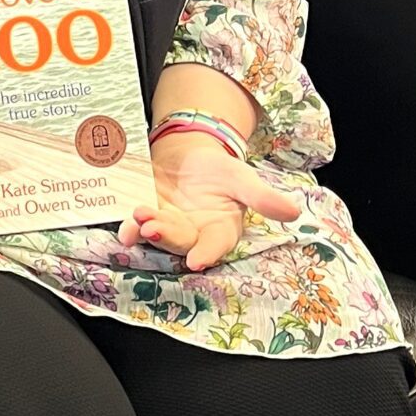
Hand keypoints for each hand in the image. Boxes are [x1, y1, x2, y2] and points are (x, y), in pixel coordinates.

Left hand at [120, 138, 301, 271]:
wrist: (189, 154)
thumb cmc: (220, 171)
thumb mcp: (243, 179)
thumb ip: (262, 198)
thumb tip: (292, 211)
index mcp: (221, 230)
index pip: (216, 245)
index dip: (207, 253)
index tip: (197, 260)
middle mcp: (194, 234)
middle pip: (181, 241)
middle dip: (168, 237)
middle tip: (153, 228)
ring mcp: (168, 226)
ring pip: (158, 235)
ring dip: (146, 231)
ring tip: (139, 219)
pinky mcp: (147, 215)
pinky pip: (137, 225)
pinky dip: (129, 227)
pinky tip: (124, 226)